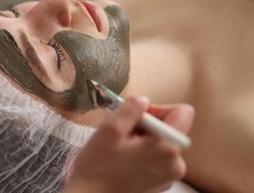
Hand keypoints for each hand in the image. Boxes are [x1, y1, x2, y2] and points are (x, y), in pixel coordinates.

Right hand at [64, 96, 193, 192]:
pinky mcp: (161, 181)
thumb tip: (143, 100)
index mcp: (166, 147)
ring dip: (144, 138)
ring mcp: (169, 174)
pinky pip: (158, 156)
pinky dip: (143, 152)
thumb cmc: (98, 168)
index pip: (183, 112)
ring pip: (162, 141)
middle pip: (171, 127)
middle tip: (124, 133)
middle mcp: (175, 162)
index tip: (139, 116)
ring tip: (122, 148)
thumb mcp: (110, 129)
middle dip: (147, 125)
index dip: (159, 108)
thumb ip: (131, 108)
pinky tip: (125, 159)